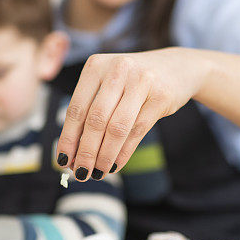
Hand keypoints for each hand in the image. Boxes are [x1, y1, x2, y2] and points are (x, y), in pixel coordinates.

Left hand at [56, 48, 207, 180]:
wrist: (178, 68)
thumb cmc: (132, 82)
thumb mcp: (108, 85)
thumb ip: (90, 111)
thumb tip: (71, 153)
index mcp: (96, 65)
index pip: (76, 108)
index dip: (67, 138)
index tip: (61, 161)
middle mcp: (117, 69)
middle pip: (95, 120)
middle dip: (85, 151)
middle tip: (80, 173)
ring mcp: (141, 81)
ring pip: (117, 127)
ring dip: (104, 156)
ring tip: (97, 173)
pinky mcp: (161, 96)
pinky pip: (137, 131)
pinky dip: (123, 153)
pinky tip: (114, 166)